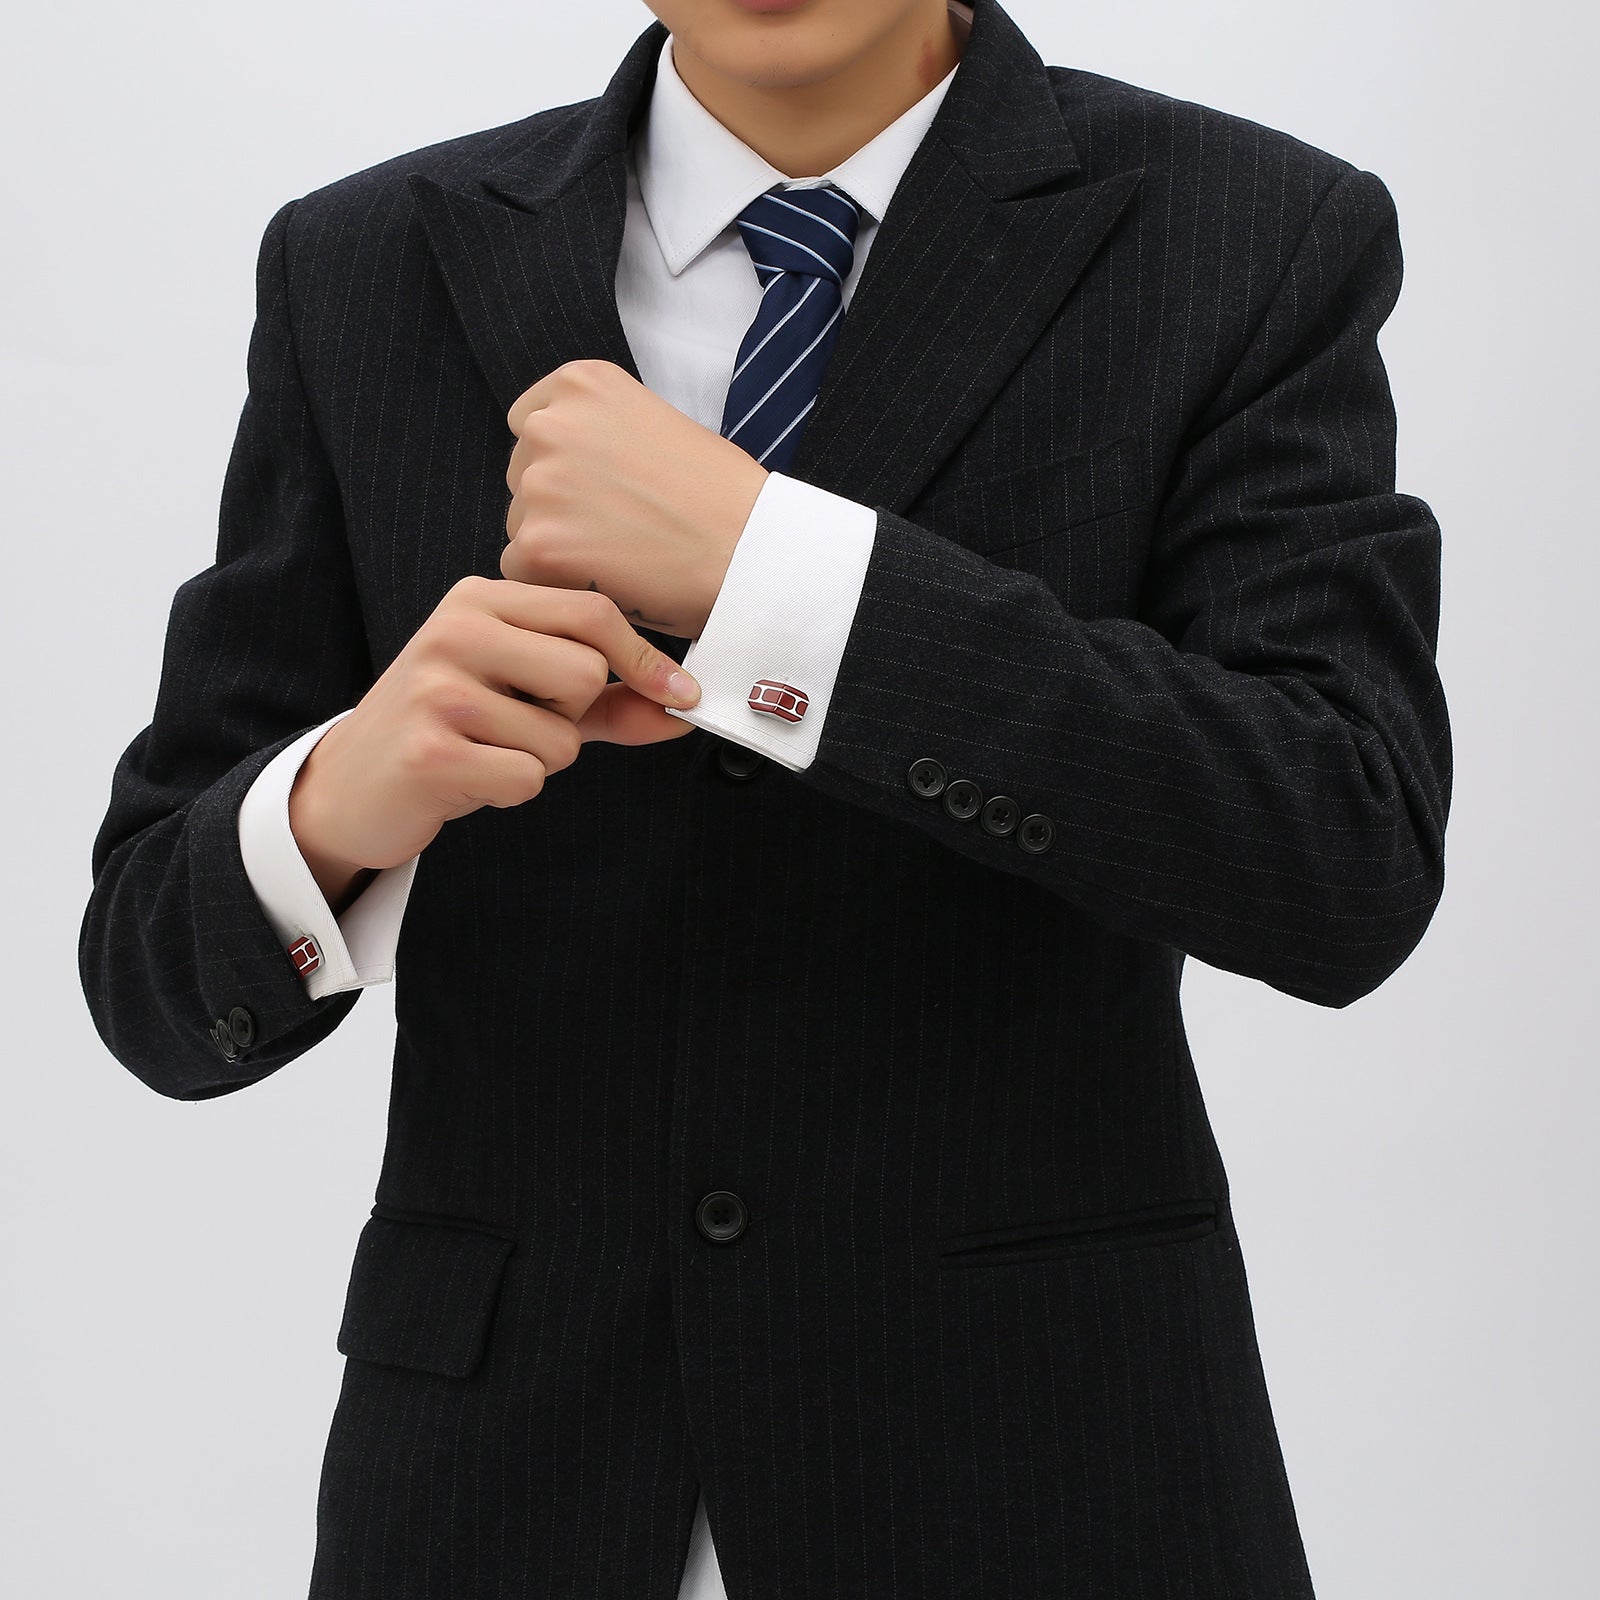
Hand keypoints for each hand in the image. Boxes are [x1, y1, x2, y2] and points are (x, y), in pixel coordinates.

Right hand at [287, 577, 700, 902]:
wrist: (350, 786)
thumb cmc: (449, 732)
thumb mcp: (527, 700)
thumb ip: (606, 701)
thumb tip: (684, 708)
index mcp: (479, 600)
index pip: (590, 612)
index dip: (644, 658)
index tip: (680, 693)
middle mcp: (454, 630)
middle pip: (585, 674)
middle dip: (572, 717)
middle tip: (519, 725)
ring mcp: (436, 688)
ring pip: (560, 737)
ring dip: (538, 761)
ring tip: (484, 751)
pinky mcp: (428, 749)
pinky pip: (527, 778)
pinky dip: (509, 790)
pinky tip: (468, 777)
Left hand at [501, 359, 767, 637]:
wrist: (750, 549)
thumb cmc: (721, 496)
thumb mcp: (656, 422)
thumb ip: (599, 430)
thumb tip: (562, 461)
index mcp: (581, 383)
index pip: (531, 425)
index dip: (564, 465)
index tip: (601, 489)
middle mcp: (551, 424)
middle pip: (523, 476)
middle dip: (559, 505)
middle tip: (619, 529)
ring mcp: (540, 483)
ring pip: (522, 525)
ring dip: (557, 546)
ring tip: (621, 557)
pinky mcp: (537, 543)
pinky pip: (520, 571)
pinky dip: (556, 584)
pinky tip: (606, 582)